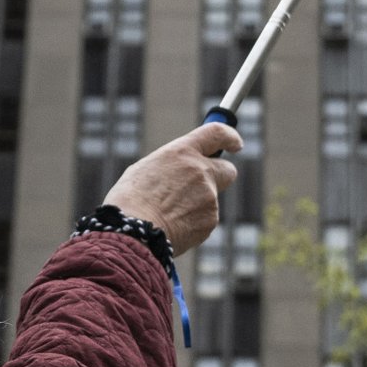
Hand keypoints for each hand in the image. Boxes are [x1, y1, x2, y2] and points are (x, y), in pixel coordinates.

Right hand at [103, 120, 240, 256]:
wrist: (133, 233)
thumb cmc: (130, 201)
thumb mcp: (146, 169)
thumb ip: (172, 165)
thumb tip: (181, 169)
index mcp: (182, 152)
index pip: (217, 133)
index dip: (230, 136)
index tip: (235, 144)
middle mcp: (200, 170)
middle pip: (228, 170)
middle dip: (219, 177)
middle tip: (203, 186)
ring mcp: (209, 196)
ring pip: (210, 200)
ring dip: (196, 206)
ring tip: (168, 214)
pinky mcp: (210, 220)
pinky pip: (205, 220)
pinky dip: (193, 223)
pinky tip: (172, 226)